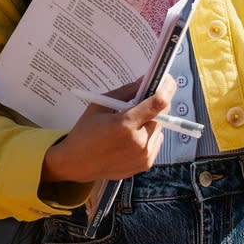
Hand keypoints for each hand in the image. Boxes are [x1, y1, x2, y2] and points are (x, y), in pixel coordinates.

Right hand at [41, 76, 177, 184]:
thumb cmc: (85, 132)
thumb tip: (145, 81)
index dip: (167, 88)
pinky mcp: (145, 164)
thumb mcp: (100, 105)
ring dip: (151, 121)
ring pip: (159, 128)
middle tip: (144, 101)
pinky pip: (156, 141)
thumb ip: (125, 92)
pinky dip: (148, 135)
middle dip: (155, 105)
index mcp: (125, 124)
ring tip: (131, 124)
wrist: (76, 164)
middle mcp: (138, 142)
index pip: (158, 103)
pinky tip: (131, 137)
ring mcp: (143, 155)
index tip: (167, 79)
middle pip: (161, 115)